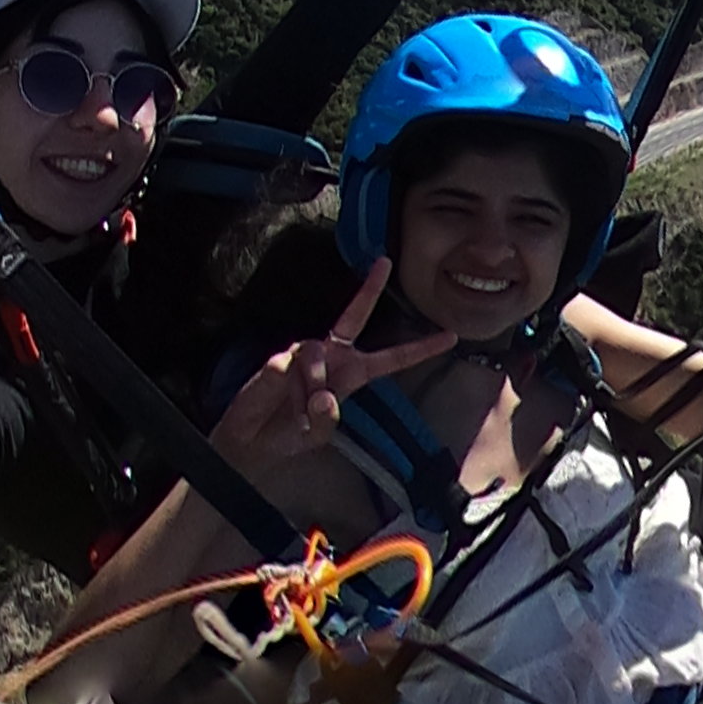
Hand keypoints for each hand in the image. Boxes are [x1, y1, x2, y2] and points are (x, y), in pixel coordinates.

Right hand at [212, 262, 448, 482]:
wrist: (252, 441)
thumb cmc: (288, 434)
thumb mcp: (318, 435)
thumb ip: (327, 419)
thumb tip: (325, 395)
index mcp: (352, 375)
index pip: (391, 359)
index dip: (420, 348)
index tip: (451, 336)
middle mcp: (332, 357)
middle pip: (355, 316)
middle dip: (370, 289)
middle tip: (385, 262)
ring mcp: (305, 355)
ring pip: (320, 359)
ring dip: (314, 389)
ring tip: (302, 414)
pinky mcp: (280, 359)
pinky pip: (295, 367)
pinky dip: (296, 392)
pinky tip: (288, 405)